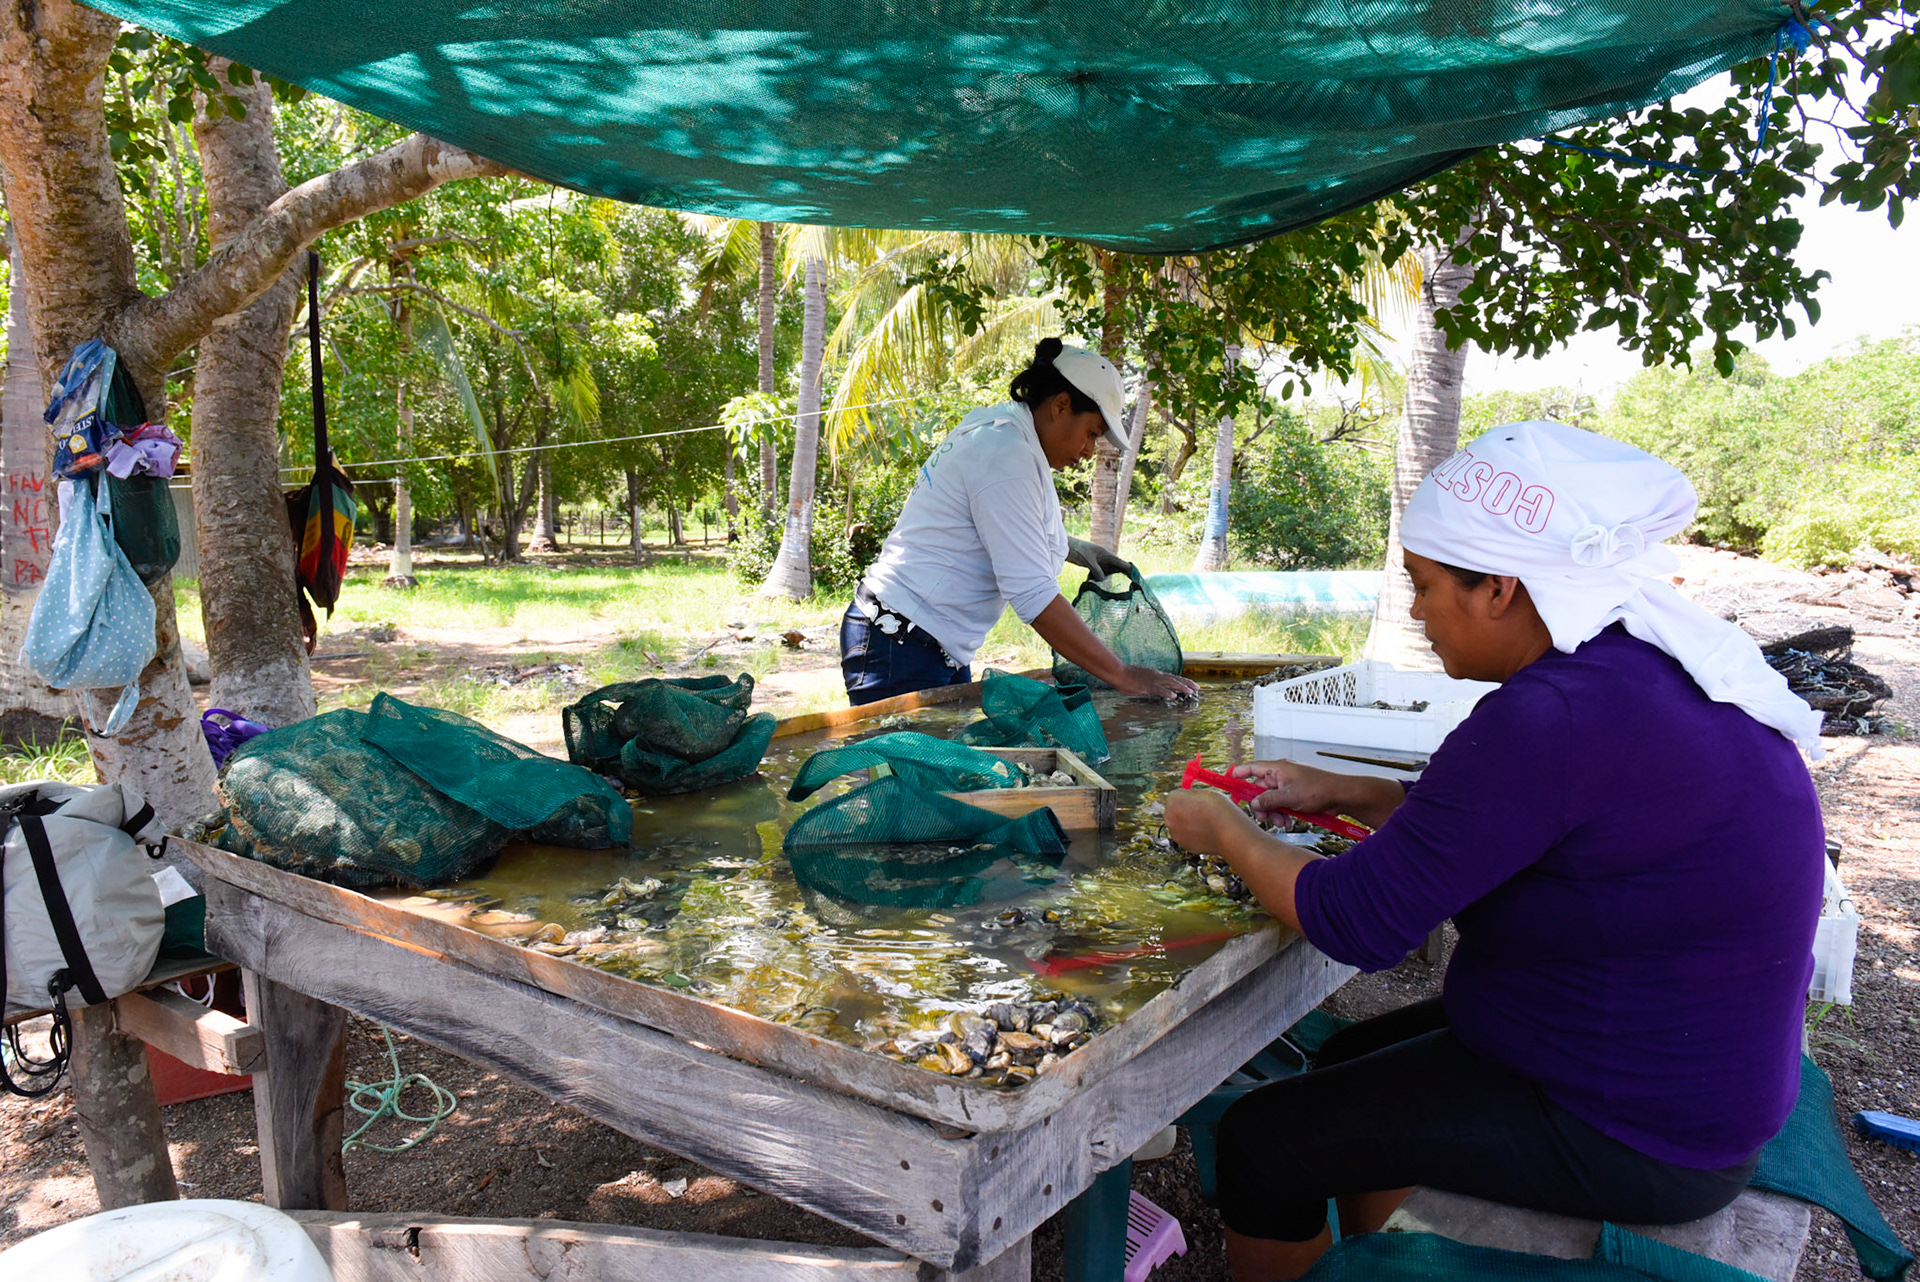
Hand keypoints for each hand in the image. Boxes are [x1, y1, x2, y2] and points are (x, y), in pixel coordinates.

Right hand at [1114, 665, 1200, 701]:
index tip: (1192, 685)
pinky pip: (1159, 690)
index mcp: (1156, 674)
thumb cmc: (1127, 677)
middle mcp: (1157, 676)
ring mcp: (1153, 680)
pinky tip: (1174, 696)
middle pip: (1176, 679)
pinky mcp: (1147, 685)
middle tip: (1198, 688)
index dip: (1183, 681)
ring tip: (1191, 692)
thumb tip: (1153, 689)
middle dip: (1187, 683)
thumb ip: (1149, 684)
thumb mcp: (1141, 680)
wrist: (1119, 672)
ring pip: (1171, 684)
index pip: (1173, 677)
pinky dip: (1167, 693)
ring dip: (1181, 687)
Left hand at [1164, 788, 1243, 856]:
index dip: (1188, 797)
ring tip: (1206, 824)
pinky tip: (1207, 833)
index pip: (1176, 796)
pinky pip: (1187, 838)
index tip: (1197, 800)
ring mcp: (1176, 833)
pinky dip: (1194, 836)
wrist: (1228, 831)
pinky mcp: (1184, 845)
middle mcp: (1169, 817)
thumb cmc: (1219, 808)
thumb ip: (1192, 797)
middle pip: (1175, 812)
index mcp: (1172, 799)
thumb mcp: (1204, 793)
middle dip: (1184, 812)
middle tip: (1200, 812)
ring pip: (1180, 826)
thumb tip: (1191, 802)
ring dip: (1188, 825)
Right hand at [1230, 759, 1346, 816]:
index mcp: (1278, 768)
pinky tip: (1290, 822)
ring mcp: (1288, 786)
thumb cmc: (1319, 789)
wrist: (1341, 796)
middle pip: (1260, 790)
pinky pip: (1281, 806)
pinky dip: (1282, 814)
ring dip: (1273, 813)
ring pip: (1270, 801)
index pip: (1252, 768)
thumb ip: (1268, 800)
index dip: (1239, 774)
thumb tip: (1253, 803)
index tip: (1229, 782)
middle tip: (1265, 818)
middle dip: (1262, 806)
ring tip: (1283, 823)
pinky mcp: (1295, 796)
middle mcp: (1281, 776)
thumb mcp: (1290, 796)